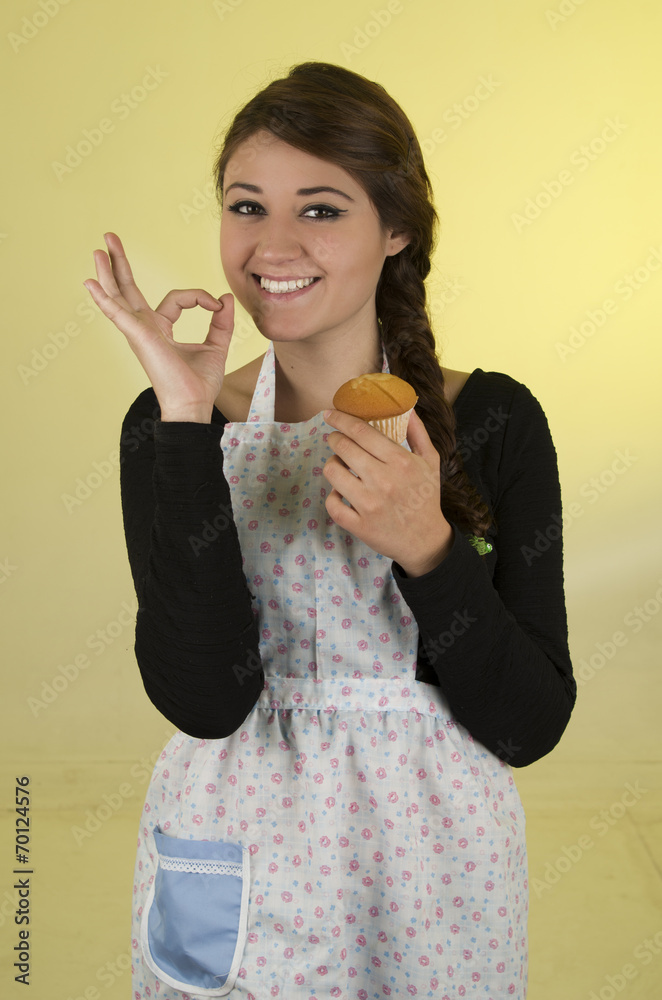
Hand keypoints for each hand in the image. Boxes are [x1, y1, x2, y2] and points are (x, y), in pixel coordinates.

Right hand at [83, 232, 233, 421]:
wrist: (193, 405)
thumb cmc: (200, 384)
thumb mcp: (217, 345)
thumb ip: (222, 322)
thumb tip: (224, 298)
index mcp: (161, 329)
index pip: (176, 298)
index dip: (199, 297)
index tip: (216, 304)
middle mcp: (145, 328)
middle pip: (128, 289)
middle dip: (120, 264)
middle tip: (110, 238)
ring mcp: (139, 332)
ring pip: (119, 296)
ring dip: (108, 272)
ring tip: (98, 249)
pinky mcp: (138, 337)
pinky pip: (118, 313)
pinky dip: (104, 298)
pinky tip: (90, 284)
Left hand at [322, 408, 452, 576]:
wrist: (426, 540)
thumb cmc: (426, 497)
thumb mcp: (430, 461)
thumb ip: (418, 432)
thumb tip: (406, 406)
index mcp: (401, 462)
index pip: (361, 431)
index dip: (341, 419)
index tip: (330, 414)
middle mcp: (383, 481)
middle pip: (343, 448)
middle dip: (334, 438)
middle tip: (335, 438)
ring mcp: (369, 504)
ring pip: (333, 473)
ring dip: (332, 464)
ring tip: (340, 464)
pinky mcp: (359, 525)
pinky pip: (332, 503)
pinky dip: (333, 495)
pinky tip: (341, 491)